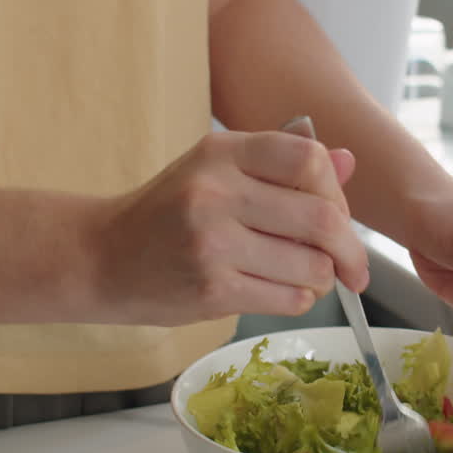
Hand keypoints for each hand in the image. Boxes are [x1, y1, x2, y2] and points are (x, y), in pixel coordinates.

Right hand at [95, 131, 367, 325]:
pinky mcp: (211, 290)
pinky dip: (297, 299)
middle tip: (352, 265)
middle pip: (322, 218)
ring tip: (303, 276)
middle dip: (349, 249)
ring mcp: (212, 244)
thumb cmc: (168, 213)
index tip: (340, 215)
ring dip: (322, 278)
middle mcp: (216, 192)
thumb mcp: (217, 171)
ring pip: (312, 266)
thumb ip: (282, 164)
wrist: (101, 258)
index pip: (309, 159)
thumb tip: (349, 161)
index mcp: (222, 153)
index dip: (338, 191)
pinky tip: (278, 290)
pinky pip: (289, 299)